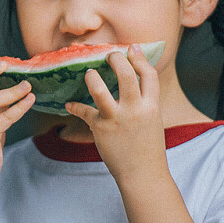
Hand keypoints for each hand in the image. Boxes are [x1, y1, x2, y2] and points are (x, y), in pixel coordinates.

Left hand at [65, 44, 166, 180]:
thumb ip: (145, 100)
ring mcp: (116, 119)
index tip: (132, 48)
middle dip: (116, 59)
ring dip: (92, 77)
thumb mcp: (154, 120)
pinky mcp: (100, 128)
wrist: (142, 174)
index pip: (148, 74)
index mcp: (152, 106)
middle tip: (109, 55)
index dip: (140, 58)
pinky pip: (84, 111)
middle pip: (125, 74)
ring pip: (99, 89)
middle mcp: (135, 110)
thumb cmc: (148, 146)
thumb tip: (136, 79)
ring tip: (90, 73)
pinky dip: (75, 106)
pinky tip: (69, 104)